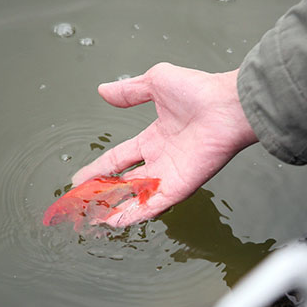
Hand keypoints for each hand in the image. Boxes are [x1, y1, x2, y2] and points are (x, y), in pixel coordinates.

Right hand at [72, 62, 258, 225]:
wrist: (227, 106)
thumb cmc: (198, 91)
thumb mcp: (155, 83)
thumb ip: (129, 91)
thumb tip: (103, 90)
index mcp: (154, 138)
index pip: (119, 158)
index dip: (98, 168)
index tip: (79, 179)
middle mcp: (160, 159)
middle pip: (124, 182)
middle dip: (103, 193)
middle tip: (82, 203)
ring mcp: (170, 175)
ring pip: (136, 198)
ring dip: (114, 208)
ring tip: (92, 219)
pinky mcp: (180, 187)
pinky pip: (153, 205)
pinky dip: (134, 214)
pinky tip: (114, 222)